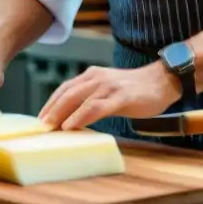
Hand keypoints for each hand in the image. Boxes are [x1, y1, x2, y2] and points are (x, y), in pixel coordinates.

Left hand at [38, 63, 181, 129]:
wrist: (162, 80)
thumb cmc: (135, 90)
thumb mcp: (108, 90)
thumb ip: (92, 98)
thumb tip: (74, 117)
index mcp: (92, 76)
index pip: (65, 88)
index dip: (51, 103)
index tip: (40, 118)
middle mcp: (97, 78)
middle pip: (67, 93)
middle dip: (51, 109)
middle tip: (40, 126)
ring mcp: (108, 87)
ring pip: (78, 99)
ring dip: (62, 113)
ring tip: (51, 127)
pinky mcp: (121, 97)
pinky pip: (96, 107)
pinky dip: (81, 116)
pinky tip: (72, 126)